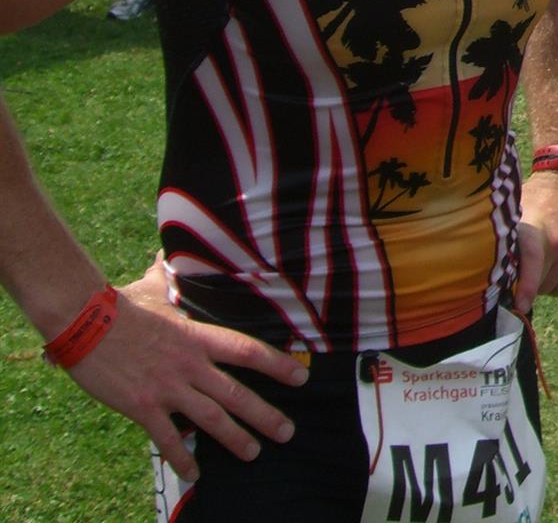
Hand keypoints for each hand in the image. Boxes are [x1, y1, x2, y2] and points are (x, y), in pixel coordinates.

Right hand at [67, 257, 306, 482]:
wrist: (83, 322)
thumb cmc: (118, 305)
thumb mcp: (150, 288)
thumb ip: (164, 277)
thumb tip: (162, 256)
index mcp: (197, 336)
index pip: (248, 350)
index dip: (277, 364)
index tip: (300, 376)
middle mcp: (190, 364)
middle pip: (236, 392)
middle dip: (265, 414)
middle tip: (287, 432)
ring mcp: (167, 387)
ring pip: (211, 417)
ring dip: (235, 437)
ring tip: (253, 453)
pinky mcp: (142, 406)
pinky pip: (167, 438)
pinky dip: (182, 457)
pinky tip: (194, 473)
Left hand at [513, 169, 557, 313]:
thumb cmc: (535, 199)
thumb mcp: (516, 214)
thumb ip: (508, 244)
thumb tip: (494, 279)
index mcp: (535, 230)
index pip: (532, 263)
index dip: (526, 287)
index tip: (519, 306)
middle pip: (537, 284)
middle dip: (524, 284)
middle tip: (518, 270)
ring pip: (551, 289)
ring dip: (541, 284)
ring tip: (539, 262)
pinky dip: (557, 285)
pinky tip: (552, 268)